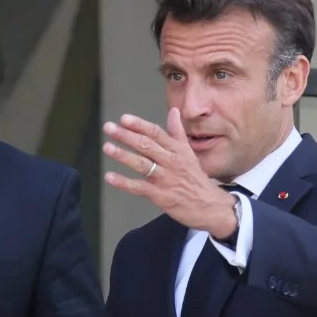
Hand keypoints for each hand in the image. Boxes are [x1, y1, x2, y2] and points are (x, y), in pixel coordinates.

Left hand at [103, 109, 239, 238]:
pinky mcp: (160, 196)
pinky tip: (109, 177)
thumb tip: (173, 110)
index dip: (139, 125)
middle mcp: (171, 161)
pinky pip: (138, 187)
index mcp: (177, 150)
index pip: (156, 133)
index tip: (124, 118)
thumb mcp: (189, 152)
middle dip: (126, 135)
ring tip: (107, 147)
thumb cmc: (196, 179)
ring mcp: (165, 179)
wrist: (209, 206)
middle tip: (109, 128)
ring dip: (123, 155)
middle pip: (146, 145)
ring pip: (141, 164)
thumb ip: (177, 132)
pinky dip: (123, 182)